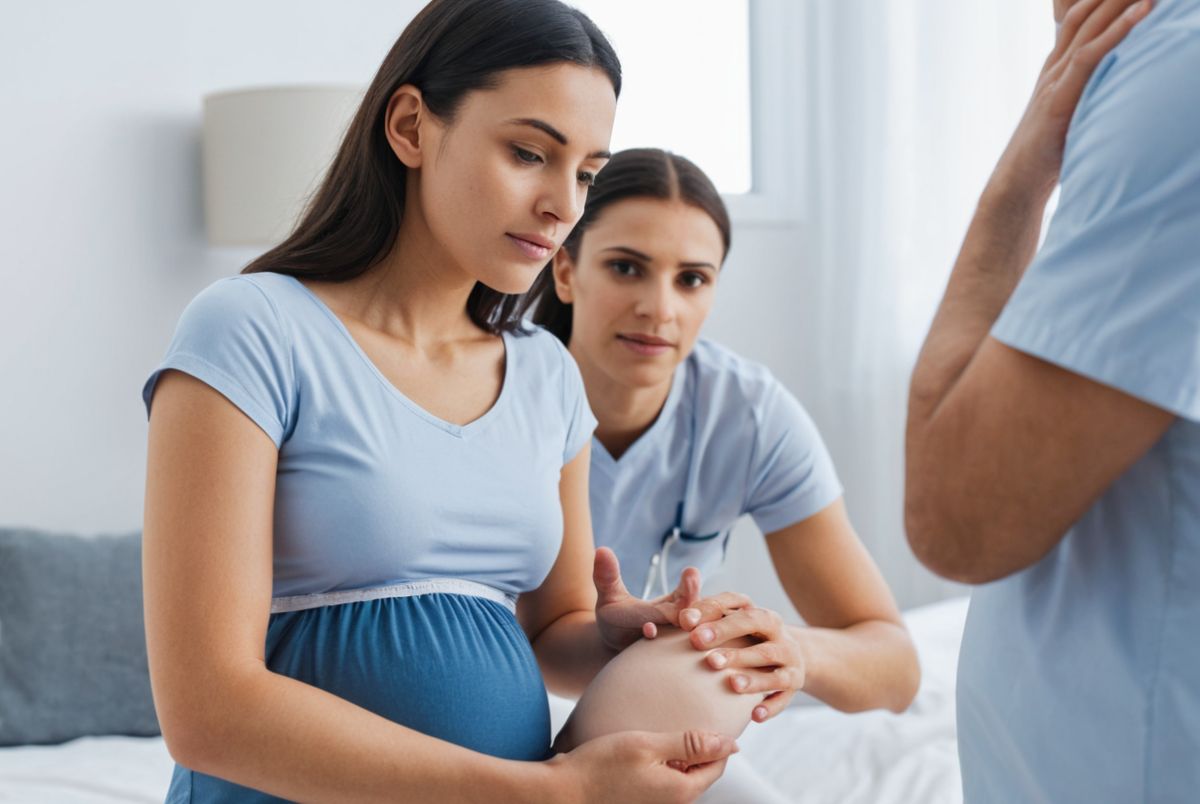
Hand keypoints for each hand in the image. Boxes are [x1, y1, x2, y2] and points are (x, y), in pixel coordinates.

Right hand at [549, 729, 737, 803]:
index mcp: (682, 791)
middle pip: (700, 772)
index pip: (717, 765)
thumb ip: (690, 743)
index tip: (705, 716)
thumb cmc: (600, 767)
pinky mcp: (641, 803)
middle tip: (677, 721)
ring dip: (675, 756)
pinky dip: (659, 766)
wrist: (562, 793)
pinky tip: (640, 752)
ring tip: (656, 736)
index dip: (716, 739)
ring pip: (680, 776)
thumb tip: (730, 743)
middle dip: (695, 748)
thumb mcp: (647, 745)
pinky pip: (662, 782)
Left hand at [593, 547, 702, 650]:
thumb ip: (607, 576)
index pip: (690, 592)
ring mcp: (672, 645)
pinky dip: (660, 645)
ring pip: (687, 639)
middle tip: (684, 607)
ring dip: (681, 632)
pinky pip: (671, 658)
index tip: (690, 573)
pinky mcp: (664, 664)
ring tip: (658, 622)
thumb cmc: (616, 619)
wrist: (608, 651)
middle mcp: (677, 623)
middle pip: (696, 616)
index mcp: (674, 602)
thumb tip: (601, 550)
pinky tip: (647, 632)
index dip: (691, 585)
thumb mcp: (610, 595)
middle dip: (693, 612)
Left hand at [682, 603, 804, 722]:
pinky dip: (770, 707)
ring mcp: (790, 659)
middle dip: (726, 632)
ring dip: (753, 675)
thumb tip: (682, 619)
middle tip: (698, 642)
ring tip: (732, 684)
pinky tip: (754, 715)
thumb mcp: (732, 626)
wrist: (788, 659)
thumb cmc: (748, 642)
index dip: (711, 610)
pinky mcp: (794, 685)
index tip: (685, 622)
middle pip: (756, 625)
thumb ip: (707, 619)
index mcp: (760, 614)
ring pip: (772, 662)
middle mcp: (778, 633)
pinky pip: (784, 697)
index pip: (738, 604)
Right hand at [995, 0, 1150, 199]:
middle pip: (1082, 12)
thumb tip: (1109, 84)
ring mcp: (1053, 81)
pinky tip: (1141, 12)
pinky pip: (1089, 56)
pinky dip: (1117, 31)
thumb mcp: (1066, 112)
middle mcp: (1053, 68)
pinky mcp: (1058, 99)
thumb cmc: (1045, 152)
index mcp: (1054, 69)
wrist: (1017, 181)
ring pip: (1087, 26)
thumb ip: (1082, 92)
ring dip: (1119, 0)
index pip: (1077, 17)